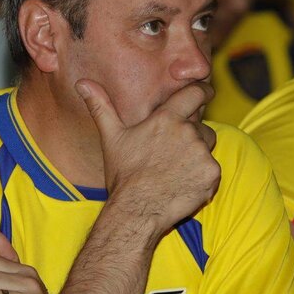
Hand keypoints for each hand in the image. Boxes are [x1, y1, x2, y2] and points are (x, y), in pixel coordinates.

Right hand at [75, 79, 219, 232]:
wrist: (136, 210)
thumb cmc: (123, 174)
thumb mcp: (111, 137)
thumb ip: (101, 106)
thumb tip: (81, 83)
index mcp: (166, 119)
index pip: (195, 94)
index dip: (203, 91)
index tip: (206, 92)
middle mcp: (188, 132)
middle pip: (202, 127)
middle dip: (193, 137)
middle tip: (172, 155)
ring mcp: (201, 154)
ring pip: (207, 149)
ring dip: (197, 157)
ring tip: (174, 172)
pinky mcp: (210, 175)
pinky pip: (211, 171)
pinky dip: (201, 178)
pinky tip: (181, 185)